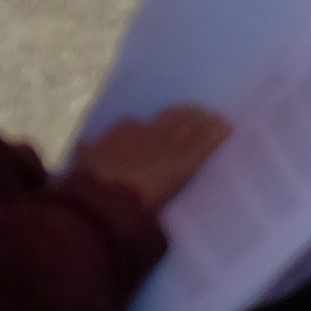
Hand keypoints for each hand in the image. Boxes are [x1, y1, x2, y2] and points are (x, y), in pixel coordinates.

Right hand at [74, 104, 230, 210]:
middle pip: (168, 122)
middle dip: (183, 117)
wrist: (109, 199)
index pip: (135, 125)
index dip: (151, 125)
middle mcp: (144, 133)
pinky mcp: (184, 164)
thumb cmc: (91, 186)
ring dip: (202, 124)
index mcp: (118, 133)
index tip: (160, 123)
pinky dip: (215, 138)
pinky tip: (227, 129)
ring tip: (215, 117)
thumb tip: (84, 143)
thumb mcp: (83, 164)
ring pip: (188, 130)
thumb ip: (86, 153)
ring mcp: (166, 147)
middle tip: (197, 111)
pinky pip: (202, 147)